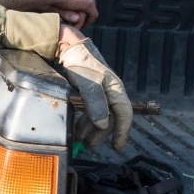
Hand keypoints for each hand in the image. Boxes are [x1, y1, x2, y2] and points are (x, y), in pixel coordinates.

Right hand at [45, 0, 97, 27]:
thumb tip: (63, 1)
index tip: (73, 5)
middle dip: (83, 6)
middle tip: (77, 15)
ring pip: (90, 6)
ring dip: (84, 14)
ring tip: (78, 23)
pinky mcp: (89, 3)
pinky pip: (93, 14)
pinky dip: (88, 21)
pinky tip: (82, 26)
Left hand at [56, 34, 132, 152]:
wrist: (69, 47)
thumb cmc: (80, 62)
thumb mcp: (88, 82)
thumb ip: (96, 102)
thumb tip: (104, 123)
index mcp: (115, 89)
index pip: (124, 115)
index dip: (123, 132)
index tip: (117, 147)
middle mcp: (111, 92)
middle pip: (111, 118)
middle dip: (101, 134)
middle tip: (88, 145)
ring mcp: (101, 92)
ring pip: (100, 115)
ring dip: (91, 129)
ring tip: (80, 139)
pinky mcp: (90, 92)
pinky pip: (92, 110)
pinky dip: (86, 120)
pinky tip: (77, 127)